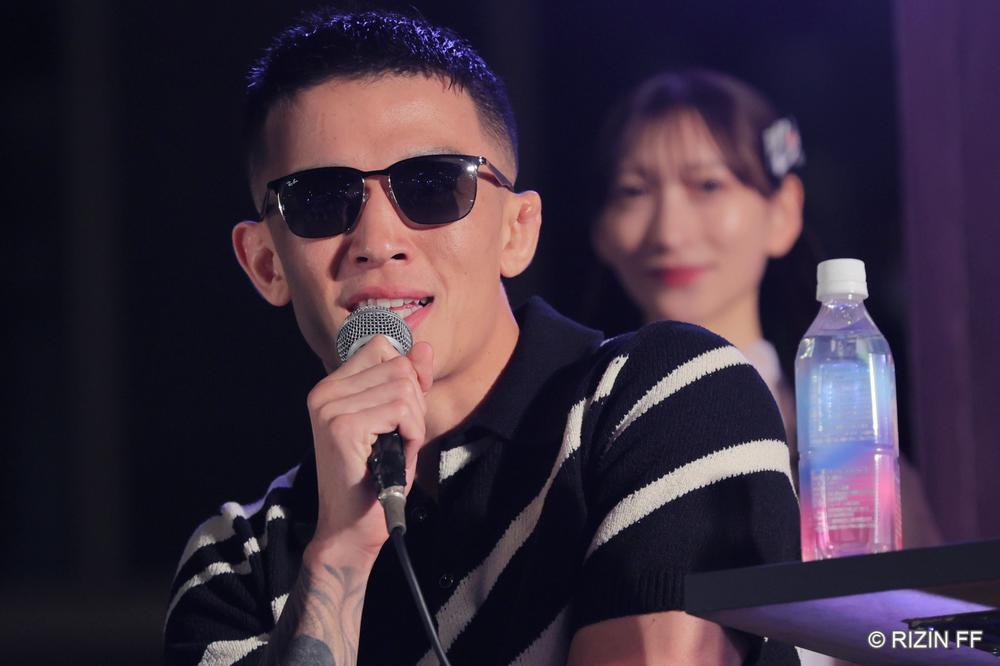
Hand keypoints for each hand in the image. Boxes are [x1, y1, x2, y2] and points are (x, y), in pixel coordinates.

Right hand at [305, 336, 433, 562]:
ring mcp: (331, 407)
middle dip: (414, 405)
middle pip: (399, 367)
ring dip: (414, 424)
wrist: (352, 527)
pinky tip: (396, 456)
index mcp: (332, 385)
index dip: (407, 375)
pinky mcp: (342, 426)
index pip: (383, 348)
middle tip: (398, 440)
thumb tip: (425, 347)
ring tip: (394, 450)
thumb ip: (410, 381)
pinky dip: (413, 436)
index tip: (404, 412)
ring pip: (404, 388)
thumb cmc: (376, 477)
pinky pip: (403, 411)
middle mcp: (325, 391)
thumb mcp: (399, 421)